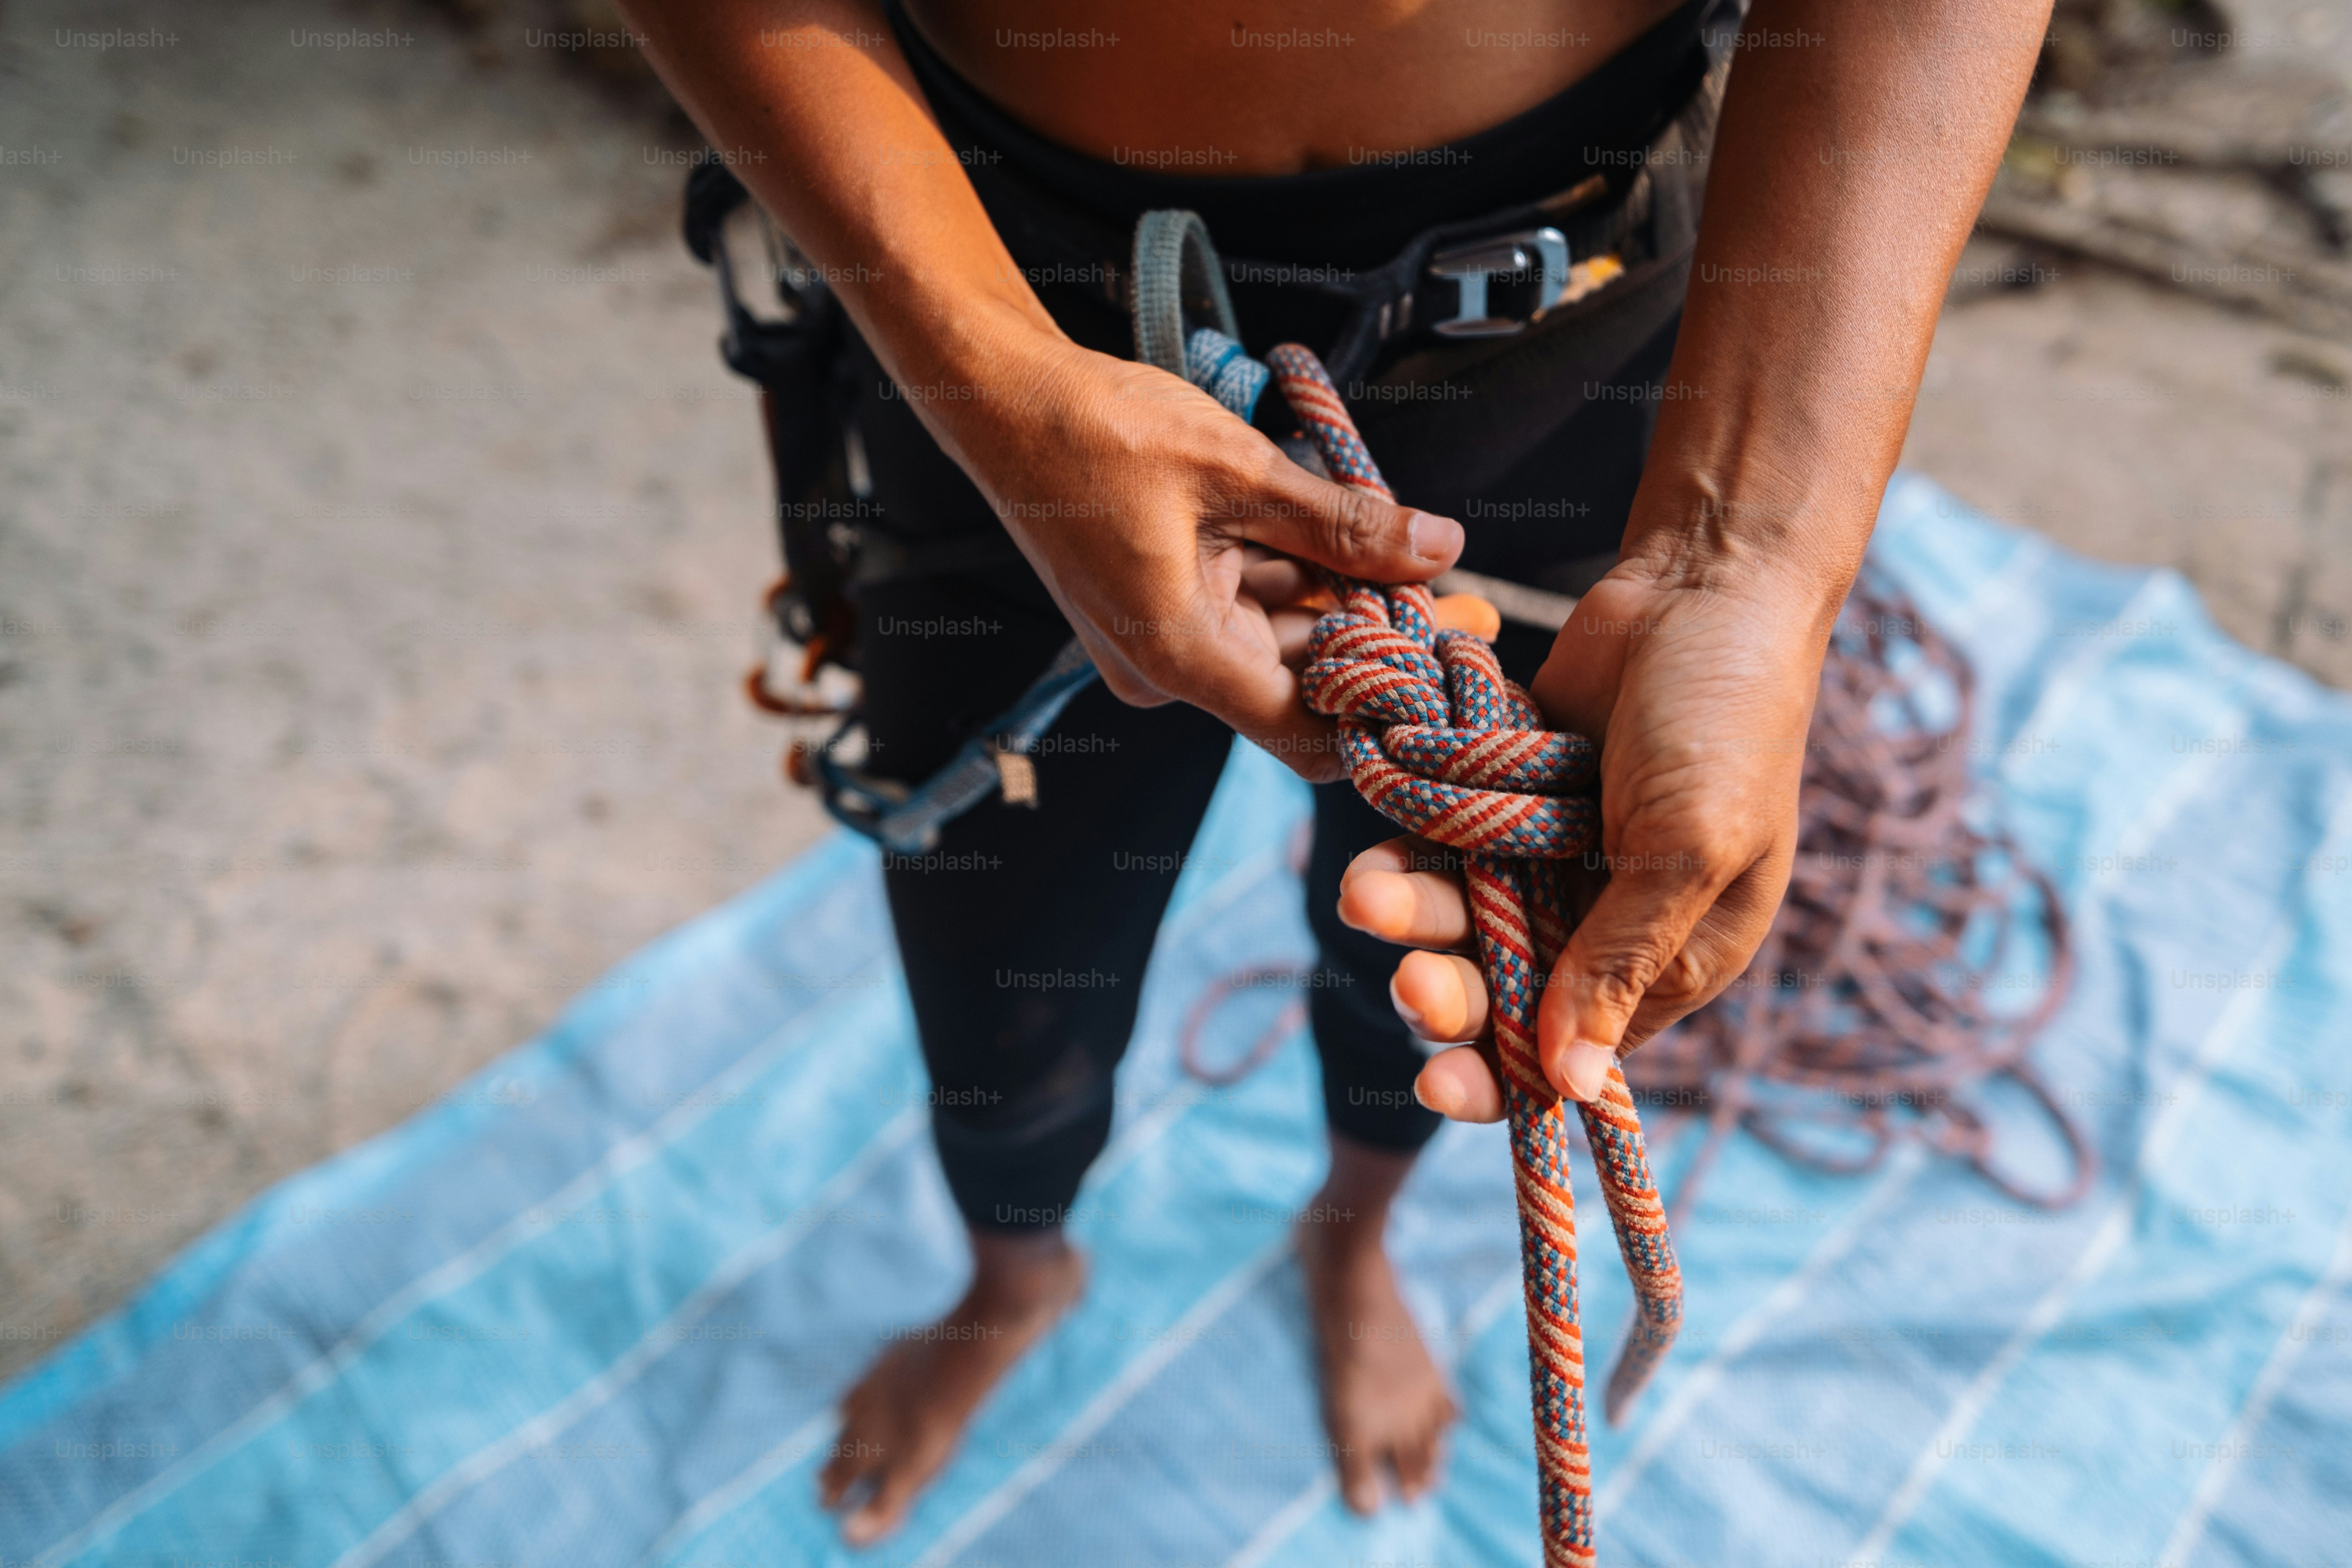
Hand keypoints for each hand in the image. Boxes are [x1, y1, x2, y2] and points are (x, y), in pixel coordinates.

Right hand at [917, 328, 1463, 781]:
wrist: (1004, 400)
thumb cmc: (1099, 430)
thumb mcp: (1239, 470)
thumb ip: (1342, 522)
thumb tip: (1442, 550)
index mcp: (1179, 656)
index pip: (1309, 732)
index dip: (1386, 712)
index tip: (1451, 671)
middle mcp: (1167, 670)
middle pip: (1302, 684)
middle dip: (1383, 646)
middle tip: (1467, 605)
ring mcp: (1161, 644)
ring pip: (1281, 645)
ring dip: (1346, 608)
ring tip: (1425, 569)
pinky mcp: (1160, 611)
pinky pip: (1247, 613)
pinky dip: (1299, 585)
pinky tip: (1359, 549)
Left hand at [1336, 561, 1829, 1115]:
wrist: (1704, 580)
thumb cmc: (1728, 717)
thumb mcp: (1691, 845)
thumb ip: (1625, 958)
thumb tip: (1571, 1083)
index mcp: (1679, 955)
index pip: (1579, 1053)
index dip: (1504, 1078)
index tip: (1435, 1084)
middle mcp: (1611, 916)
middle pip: (1507, 988)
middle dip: (1449, 988)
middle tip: (1403, 977)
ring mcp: (1556, 853)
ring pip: (1463, 913)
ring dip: (1413, 913)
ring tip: (1363, 893)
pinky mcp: (1512, 792)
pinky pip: (1447, 839)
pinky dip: (1412, 845)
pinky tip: (1377, 845)